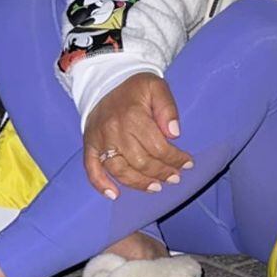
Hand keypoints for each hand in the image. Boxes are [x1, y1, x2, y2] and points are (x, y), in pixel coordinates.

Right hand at [83, 75, 192, 198]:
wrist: (106, 81)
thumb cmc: (135, 88)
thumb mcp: (157, 87)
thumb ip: (168, 108)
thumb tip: (174, 133)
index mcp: (133, 116)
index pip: (158, 147)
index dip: (174, 158)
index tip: (187, 163)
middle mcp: (114, 131)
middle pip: (140, 162)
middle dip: (161, 173)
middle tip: (175, 178)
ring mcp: (100, 140)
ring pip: (119, 170)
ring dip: (139, 183)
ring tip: (156, 187)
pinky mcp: (89, 145)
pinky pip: (92, 168)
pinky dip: (101, 184)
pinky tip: (114, 195)